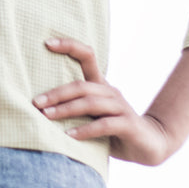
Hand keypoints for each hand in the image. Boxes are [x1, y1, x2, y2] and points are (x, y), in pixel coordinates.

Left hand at [33, 36, 172, 165]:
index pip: (87, 56)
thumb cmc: (114, 130)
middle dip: (56, 93)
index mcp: (101, 84)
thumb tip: (40, 107)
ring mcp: (121, 107)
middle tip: (36, 102)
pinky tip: (69, 136)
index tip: (47, 43)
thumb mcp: (93, 115)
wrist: (151, 144)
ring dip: (66, 109)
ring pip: (90, 103)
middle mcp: (110, 92)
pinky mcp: (128, 125)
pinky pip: (104, 125)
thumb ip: (75, 109)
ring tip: (47, 116)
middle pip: (81, 86)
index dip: (69, 46)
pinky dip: (85, 130)